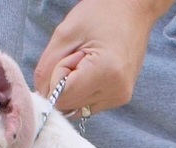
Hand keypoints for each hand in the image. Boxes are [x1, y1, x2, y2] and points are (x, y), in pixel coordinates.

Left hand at [33, 0, 172, 116]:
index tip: (67, 56)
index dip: (55, 79)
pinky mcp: (121, 97)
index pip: (62, 97)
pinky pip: (89, 104)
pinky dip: (83, 90)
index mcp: (105, 74)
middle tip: (76, 57)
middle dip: (63, 84)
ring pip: (78, 108)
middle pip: (70, 106)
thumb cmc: (102, 13)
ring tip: (86, 62)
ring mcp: (121, 97)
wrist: (133, 11)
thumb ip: (47, 67)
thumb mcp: (65, 34)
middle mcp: (116, 92)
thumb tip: (42, 95)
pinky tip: (92, 70)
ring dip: (73, 88)